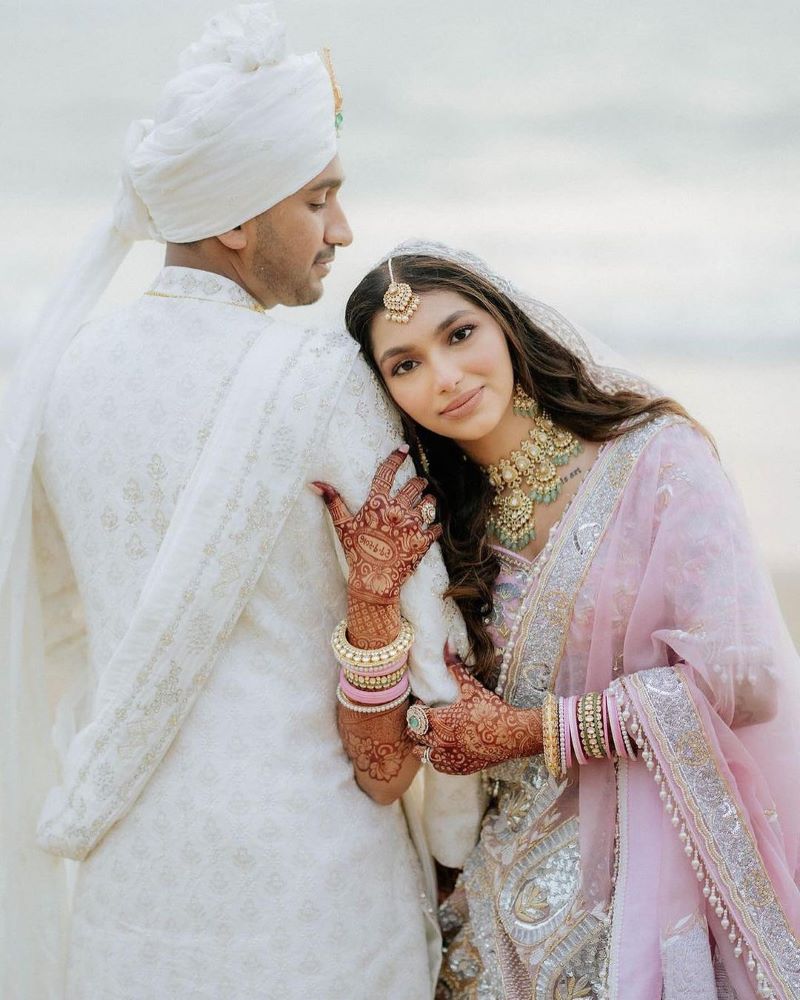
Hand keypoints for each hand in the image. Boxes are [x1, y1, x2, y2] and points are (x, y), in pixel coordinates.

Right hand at [312, 446, 440, 605]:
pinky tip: (428, 528)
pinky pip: (434, 526)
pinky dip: (432, 526)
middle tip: (419, 484)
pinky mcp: (423, 540)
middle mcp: (396, 510)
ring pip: (428, 503)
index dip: (396, 457)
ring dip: (428, 501)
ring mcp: (411, 525)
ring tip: (425, 502)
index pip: (387, 473)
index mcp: (377, 504)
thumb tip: (315, 483)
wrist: (374, 582)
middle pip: (415, 486)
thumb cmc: (357, 553)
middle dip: (418, 483)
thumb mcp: (343, 527)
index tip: (405, 449)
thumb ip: (333, 502)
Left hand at [408, 650, 541, 774]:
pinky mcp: (458, 768)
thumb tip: (447, 646)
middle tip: (426, 718)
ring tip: (432, 734)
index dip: (418, 707)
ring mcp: (448, 757)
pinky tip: (445, 747)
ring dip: (423, 743)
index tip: (424, 702)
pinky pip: (437, 765)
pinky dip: (437, 756)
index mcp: (440, 719)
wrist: (513, 735)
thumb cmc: (492, 709)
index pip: (415, 714)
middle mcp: (440, 740)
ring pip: (422, 752)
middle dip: (416, 724)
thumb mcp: (472, 687)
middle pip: (414, 734)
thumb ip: (456, 667)